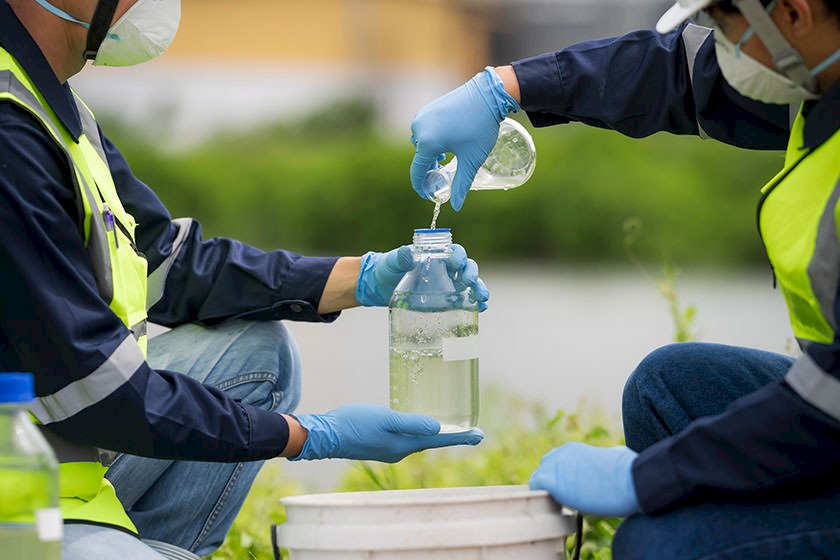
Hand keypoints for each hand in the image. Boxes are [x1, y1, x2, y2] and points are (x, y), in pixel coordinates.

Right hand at [289, 403, 484, 461]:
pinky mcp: (380, 444)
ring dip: (437, 436)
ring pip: (419, 441)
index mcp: (404, 445)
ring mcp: (389, 449)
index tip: (480, 435)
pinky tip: (418, 425)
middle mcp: (400, 451)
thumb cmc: (354, 424)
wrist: (325, 435)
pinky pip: (407, 439)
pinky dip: (419, 432)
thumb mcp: (385, 419)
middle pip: (433, 442)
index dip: (460, 437)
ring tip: (450, 428)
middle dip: (453, 437)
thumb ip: (411, 423)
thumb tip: (438, 428)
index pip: (439, 441)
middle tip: (472, 432)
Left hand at [355, 244, 489, 309]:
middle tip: (470, 282)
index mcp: (437, 255)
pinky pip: (464, 301)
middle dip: (472, 274)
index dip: (459, 256)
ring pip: (470, 285)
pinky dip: (474, 304)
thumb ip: (400, 257)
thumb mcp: (392, 261)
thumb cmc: (387, 268)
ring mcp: (448, 285)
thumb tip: (408, 252)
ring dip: (479, 290)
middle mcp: (447, 269)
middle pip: (467, 268)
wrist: (380, 287)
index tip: (457, 264)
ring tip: (483, 299)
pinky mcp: (446, 301)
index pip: (455, 252)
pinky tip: (480, 309)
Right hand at [410, 67, 518, 210]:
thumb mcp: (471, 160)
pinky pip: (424, 131)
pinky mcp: (427, 109)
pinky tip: (446, 142)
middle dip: (429, 169)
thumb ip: (461, 185)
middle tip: (443, 177)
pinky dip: (431, 140)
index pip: (416, 172)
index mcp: (427, 143)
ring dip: (430, 154)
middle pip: (419, 158)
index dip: (421, 187)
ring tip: (446, 158)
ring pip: (421, 144)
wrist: (488, 94)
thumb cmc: (480, 127)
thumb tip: (456, 207)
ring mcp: (422, 117)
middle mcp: (419, 129)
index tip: (429, 195)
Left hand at [529, 442, 640, 516]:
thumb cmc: (632, 470)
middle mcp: (561, 453)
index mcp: (574, 449)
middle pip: (544, 469)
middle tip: (565, 500)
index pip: (555, 462)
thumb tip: (613, 457)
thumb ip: (603, 458)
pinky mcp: (553, 481)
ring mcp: (556, 466)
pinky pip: (536, 487)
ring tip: (562, 506)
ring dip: (547, 492)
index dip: (560, 477)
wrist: (634, 479)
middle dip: (551, 483)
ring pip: (538, 478)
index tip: (570, 490)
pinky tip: (557, 507)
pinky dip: (541, 497)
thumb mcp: (614, 456)